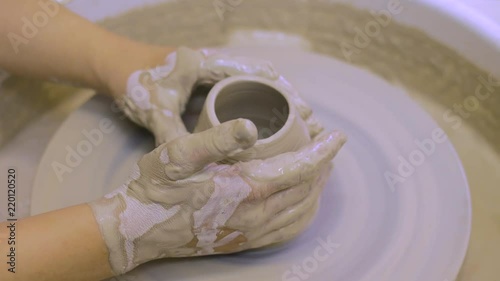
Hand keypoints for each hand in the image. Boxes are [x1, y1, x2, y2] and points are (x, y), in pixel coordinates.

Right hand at [89, 119, 345, 274]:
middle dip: (323, 164)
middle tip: (326, 143)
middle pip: (308, 188)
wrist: (141, 229)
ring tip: (319, 167)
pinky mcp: (246, 241)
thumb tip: (251, 126)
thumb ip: (218, 138)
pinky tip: (302, 200)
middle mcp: (258, 214)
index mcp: (248, 188)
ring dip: (317, 187)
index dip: (323, 150)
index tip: (337, 135)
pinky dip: (305, 211)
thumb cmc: (158, 187)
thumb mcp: (180, 154)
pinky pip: (289, 229)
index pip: (301, 168)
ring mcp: (253, 232)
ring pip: (303, 210)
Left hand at [117, 46, 323, 145]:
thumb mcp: (153, 107)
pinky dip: (259, 114)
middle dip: (288, 103)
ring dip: (277, 109)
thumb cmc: (132, 80)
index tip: (304, 112)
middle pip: (263, 83)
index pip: (256, 73)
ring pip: (256, 91)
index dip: (283, 93)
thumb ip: (169, 131)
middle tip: (311, 126)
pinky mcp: (211, 89)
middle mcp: (216, 67)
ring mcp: (215, 78)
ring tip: (299, 132)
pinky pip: (243, 99)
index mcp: (207, 63)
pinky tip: (268, 135)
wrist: (112, 68)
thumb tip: (190, 165)